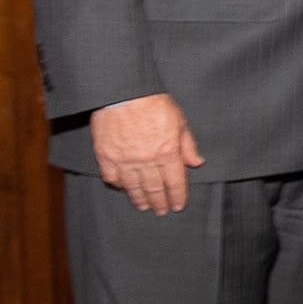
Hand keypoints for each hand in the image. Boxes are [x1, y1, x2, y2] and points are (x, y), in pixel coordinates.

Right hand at [91, 93, 204, 214]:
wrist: (123, 91)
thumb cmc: (153, 103)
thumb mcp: (179, 120)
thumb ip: (187, 145)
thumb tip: (197, 163)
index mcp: (167, 152)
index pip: (175, 182)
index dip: (177, 196)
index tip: (178, 206)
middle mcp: (146, 160)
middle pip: (154, 189)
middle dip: (159, 203)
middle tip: (160, 211)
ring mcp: (124, 160)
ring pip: (133, 187)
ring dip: (139, 199)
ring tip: (143, 206)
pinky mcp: (105, 155)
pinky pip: (112, 177)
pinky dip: (118, 184)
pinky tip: (122, 187)